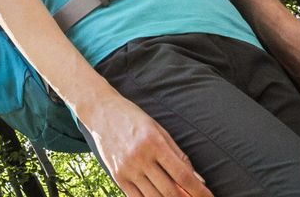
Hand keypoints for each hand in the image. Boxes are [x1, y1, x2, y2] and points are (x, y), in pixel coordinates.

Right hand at [76, 95, 212, 196]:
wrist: (100, 111)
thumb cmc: (133, 118)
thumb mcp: (159, 130)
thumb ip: (178, 154)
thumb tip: (198, 179)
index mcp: (155, 143)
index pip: (183, 175)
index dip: (199, 191)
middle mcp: (141, 157)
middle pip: (170, 191)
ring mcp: (127, 168)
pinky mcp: (117, 176)